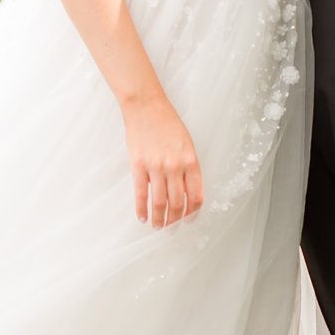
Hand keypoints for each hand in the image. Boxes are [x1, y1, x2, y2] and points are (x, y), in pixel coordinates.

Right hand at [122, 94, 203, 228]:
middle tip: (171, 229)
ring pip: (160, 202)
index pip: (196, 196)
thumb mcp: (186, 143)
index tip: (188, 220)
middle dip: (175, 220)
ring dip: (159, 219)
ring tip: (158, 227)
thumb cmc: (167, 122)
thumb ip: (187, 166)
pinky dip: (141, 209)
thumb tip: (184, 190)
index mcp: (190, 161)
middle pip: (178, 203)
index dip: (192, 212)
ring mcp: (156, 167)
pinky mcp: (138, 165)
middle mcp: (175, 166)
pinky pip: (141, 193)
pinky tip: (142, 217)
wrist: (145, 106)